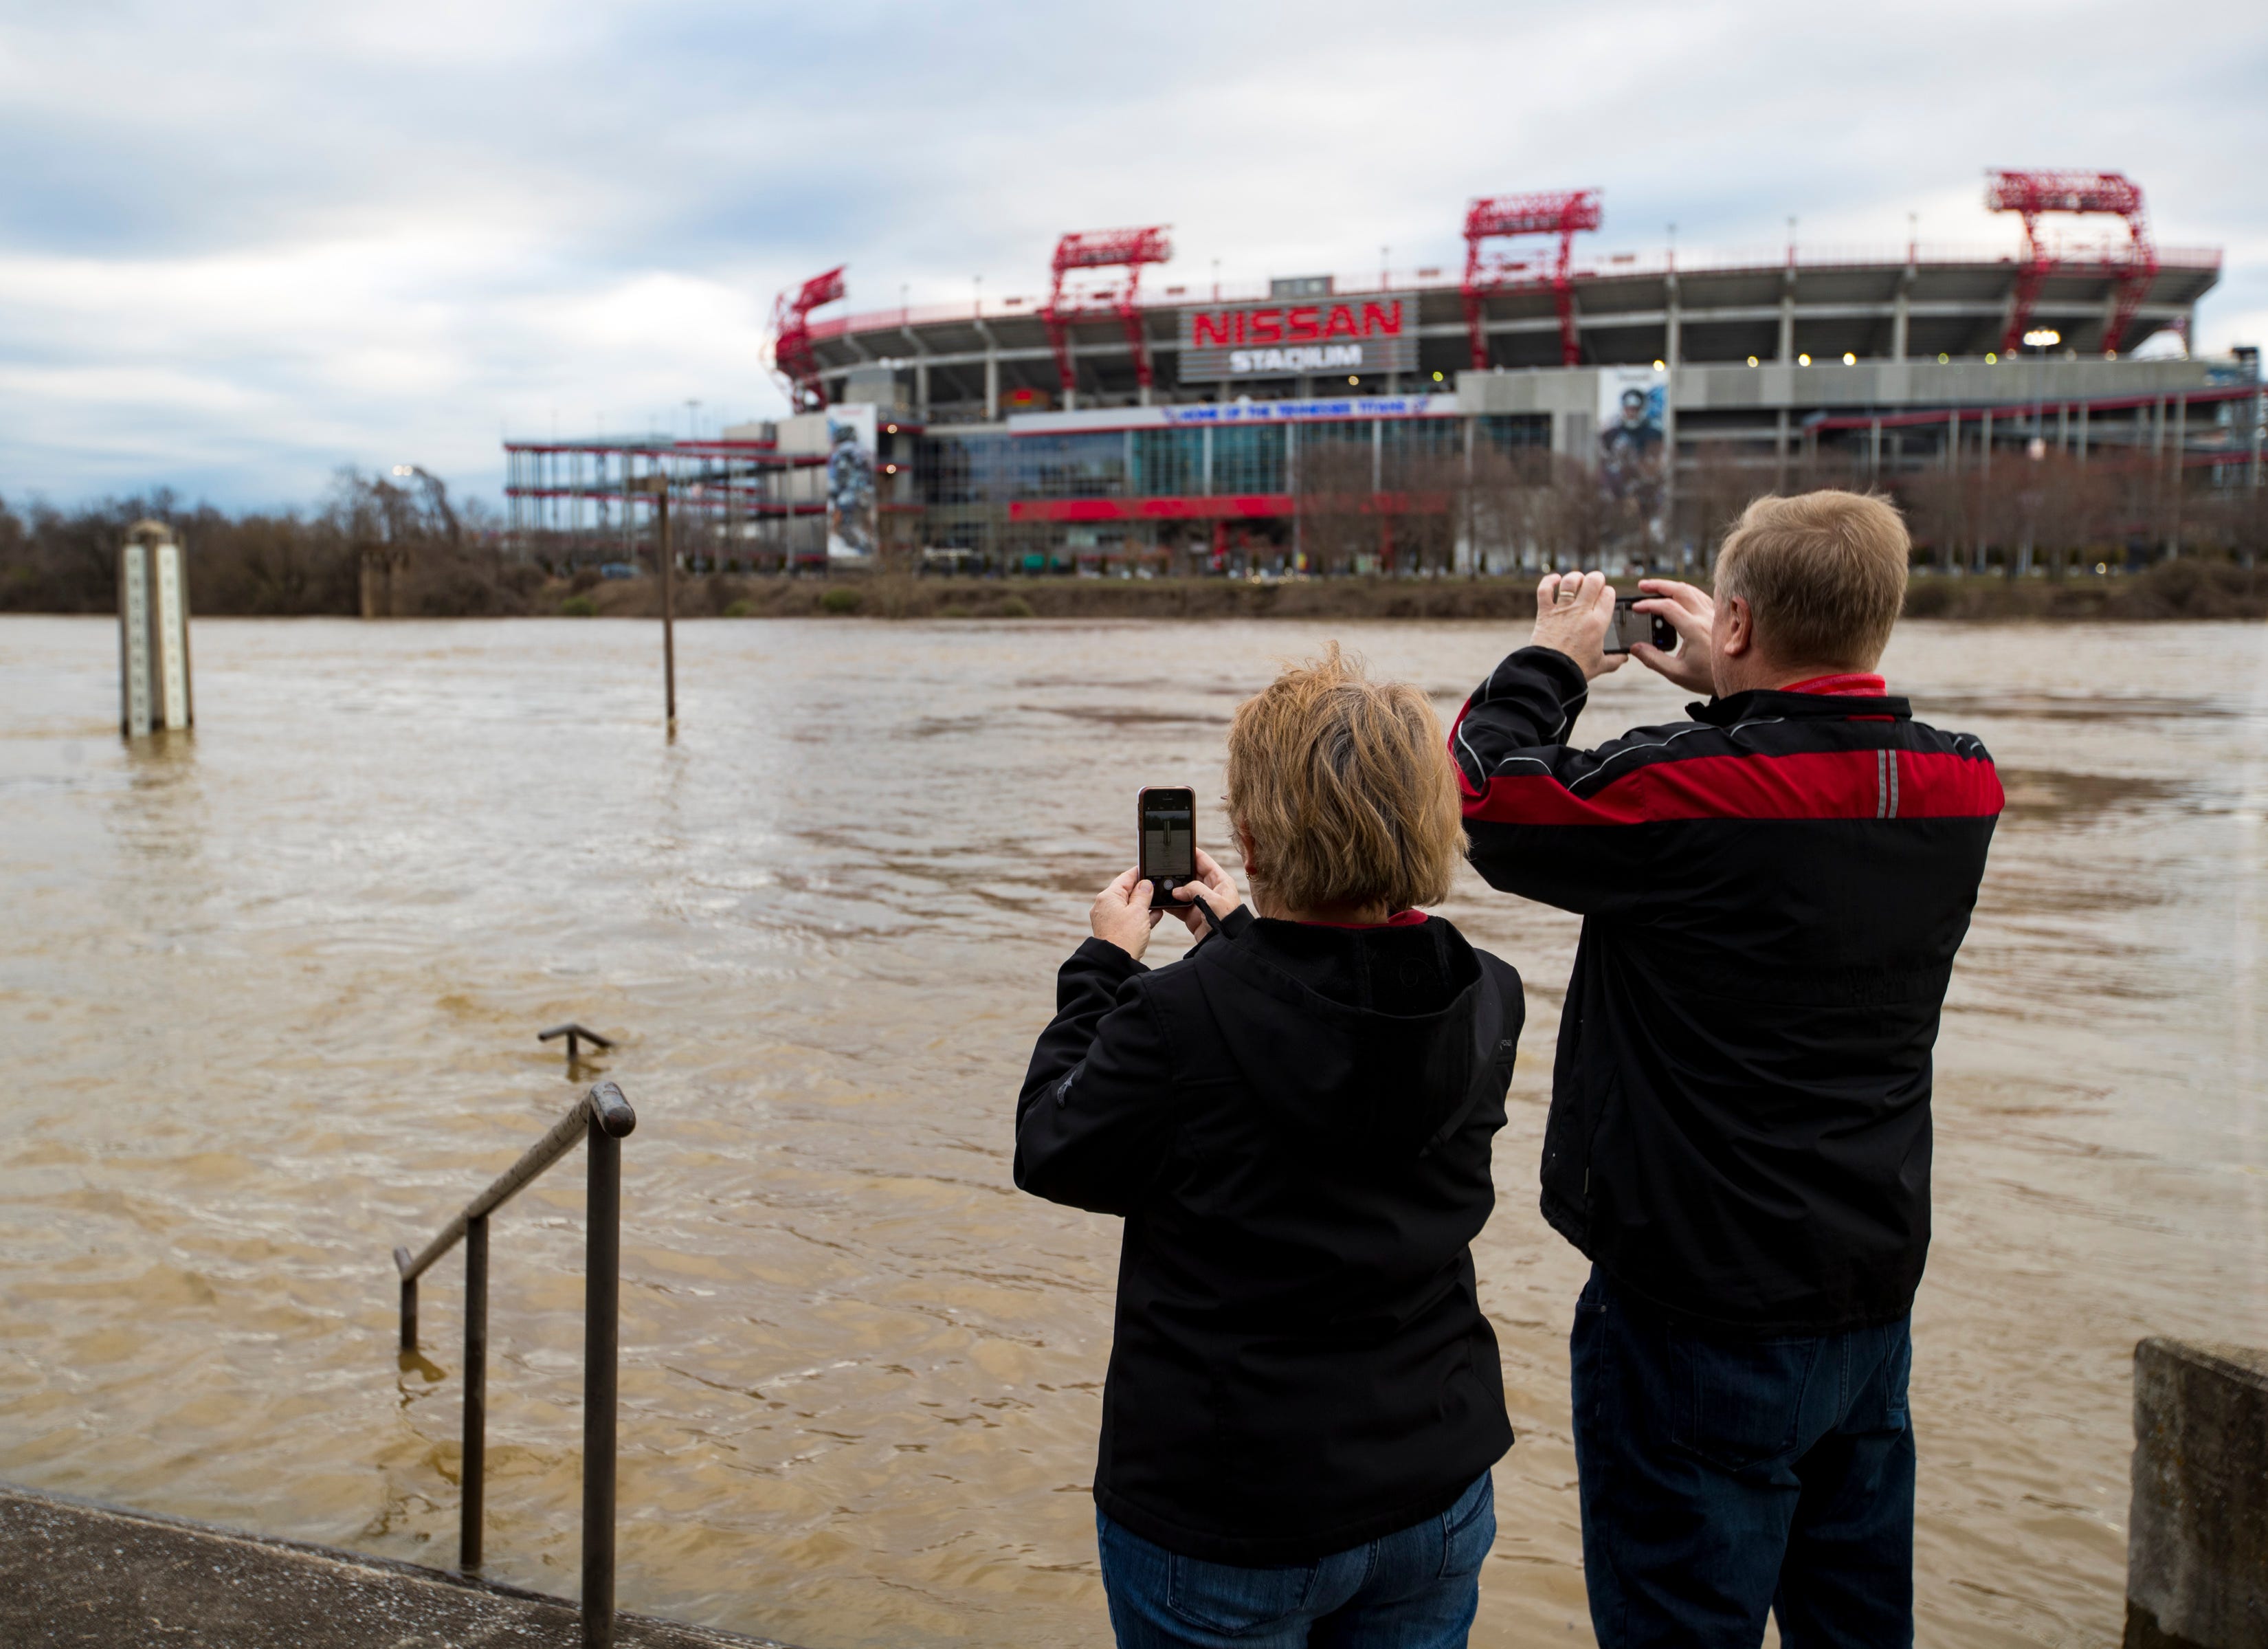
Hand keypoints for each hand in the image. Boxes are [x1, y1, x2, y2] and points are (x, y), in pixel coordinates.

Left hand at [1090, 865, 1161, 961]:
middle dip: (1143, 890)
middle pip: (1127, 892)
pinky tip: (1155, 915)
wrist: (1116, 962)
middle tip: (1158, 886)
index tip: (1149, 868)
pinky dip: (1140, 916)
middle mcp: (1105, 906)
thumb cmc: (1125, 937)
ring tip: (1159, 901)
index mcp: (1108, 897)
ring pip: (1129, 906)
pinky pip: (1129, 918)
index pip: (1125, 878)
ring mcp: (1108, 919)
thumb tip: (1145, 884)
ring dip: (1144, 904)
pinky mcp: (1114, 930)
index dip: (1139, 872)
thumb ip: (1143, 894)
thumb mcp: (1138, 911)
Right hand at [1167, 846, 1243, 937]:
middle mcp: (1210, 890)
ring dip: (1172, 889)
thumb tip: (1176, 890)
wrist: (1226, 945)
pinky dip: (1170, 903)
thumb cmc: (1228, 921)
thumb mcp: (1213, 899)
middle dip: (1178, 872)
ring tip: (1161, 884)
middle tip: (1164, 867)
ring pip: (1182, 890)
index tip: (1180, 846)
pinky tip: (1161, 900)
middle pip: (1190, 875)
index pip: (1204, 861)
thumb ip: (1194, 889)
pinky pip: (1178, 906)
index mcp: (1220, 881)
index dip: (1192, 853)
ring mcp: (1201, 903)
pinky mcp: (1193, 915)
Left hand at [1530, 571, 1625, 680]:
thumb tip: (1624, 657)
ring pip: (1570, 582)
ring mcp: (1562, 610)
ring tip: (1578, 580)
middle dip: (1596, 578)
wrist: (1551, 673)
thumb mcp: (1600, 665)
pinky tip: (1555, 580)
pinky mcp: (1545, 613)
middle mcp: (1581, 612)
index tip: (1606, 596)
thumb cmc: (1576, 670)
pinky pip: (1545, 590)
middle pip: (1593, 581)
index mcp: (1598, 623)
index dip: (1609, 592)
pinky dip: (1549, 581)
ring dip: (1576, 577)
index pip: (1609, 595)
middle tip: (1596, 582)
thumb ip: (1614, 659)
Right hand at [1630, 579, 1714, 694]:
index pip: (1668, 607)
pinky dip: (1687, 592)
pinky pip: (1702, 597)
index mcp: (1695, 629)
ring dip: (1673, 586)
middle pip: (1681, 590)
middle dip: (1659, 585)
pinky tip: (1679, 596)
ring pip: (1692, 591)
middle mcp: (1706, 618)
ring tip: (1657, 588)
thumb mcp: (1676, 673)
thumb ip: (1653, 659)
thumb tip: (1635, 648)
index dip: (1649, 604)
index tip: (1636, 608)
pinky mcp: (1718, 617)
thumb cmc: (1707, 678)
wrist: (1736, 678)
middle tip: (1643, 586)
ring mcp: (1714, 615)